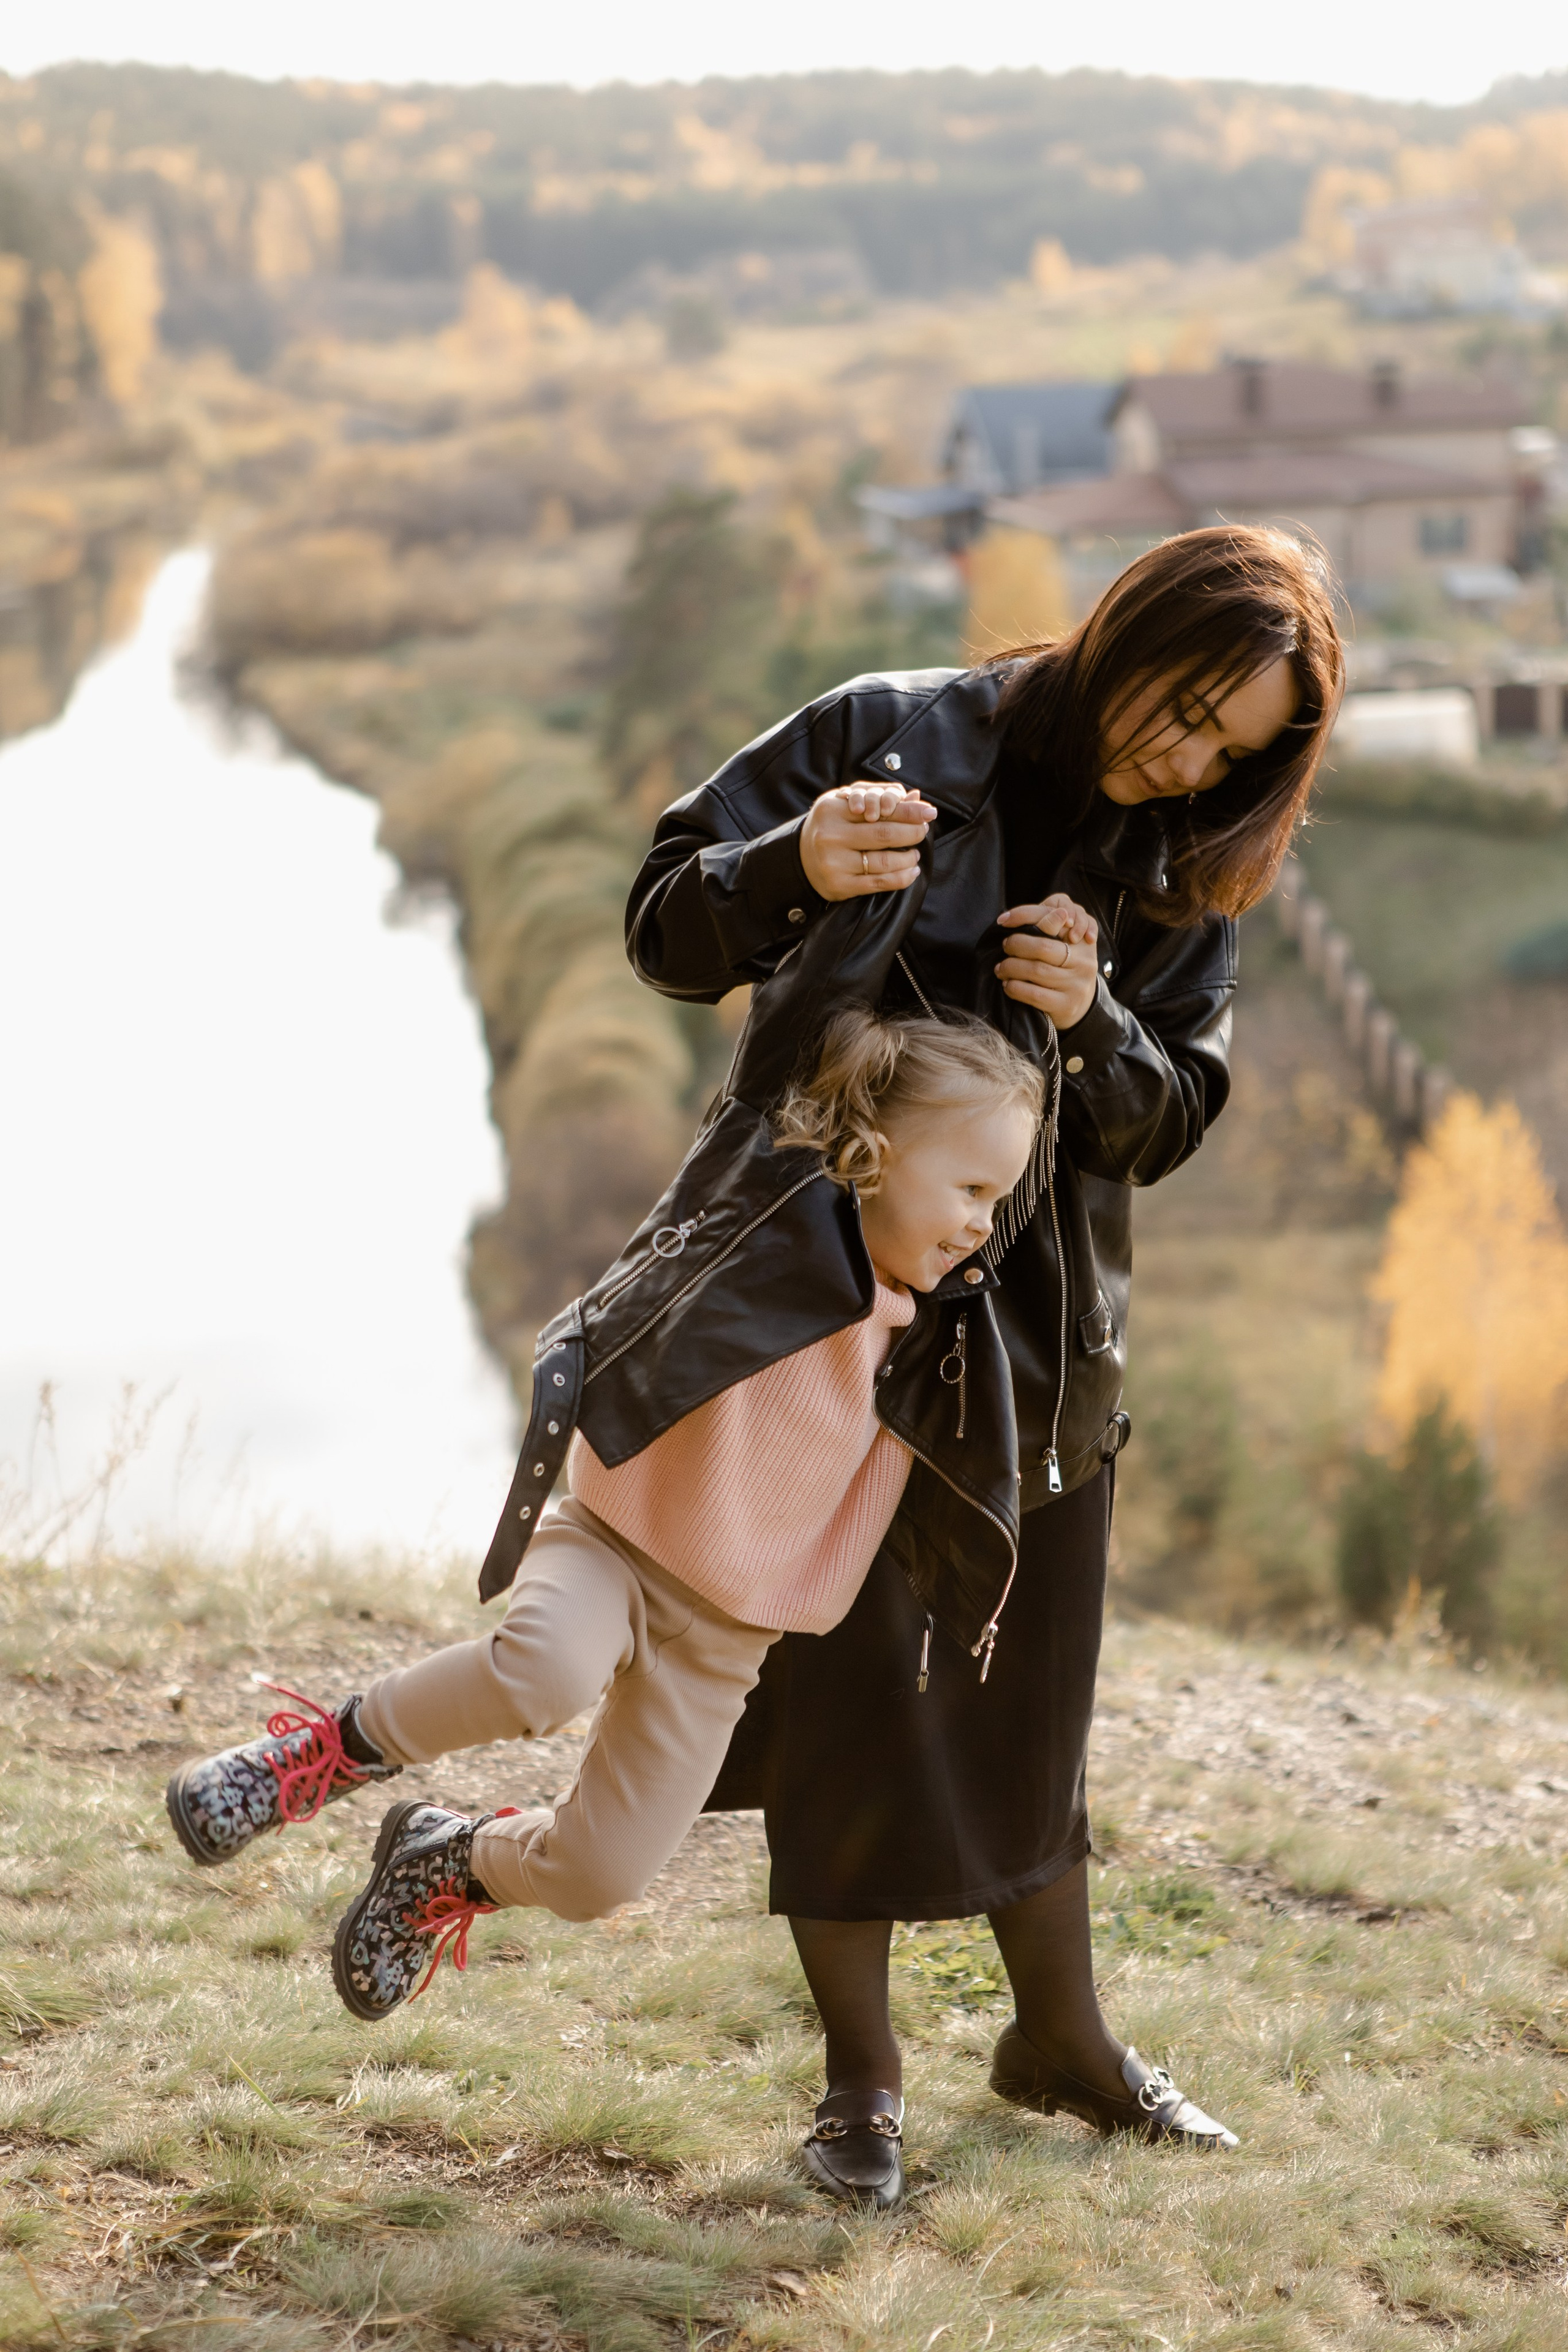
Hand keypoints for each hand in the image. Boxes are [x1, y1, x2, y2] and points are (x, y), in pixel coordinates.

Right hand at [800, 784, 936, 901]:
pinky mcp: (840, 885)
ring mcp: (834, 863)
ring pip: (884, 861)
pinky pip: (879, 883)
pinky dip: (902, 878)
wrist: (801, 859)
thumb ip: (879, 797)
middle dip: (912, 833)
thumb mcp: (847, 804)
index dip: (908, 811)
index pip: (879, 808)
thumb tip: (916, 796)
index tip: (929, 812)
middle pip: (884, 834)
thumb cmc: (831, 827)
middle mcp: (830, 836)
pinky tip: (911, 871)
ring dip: (908, 857)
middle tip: (924, 831)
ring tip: (914, 853)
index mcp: (832, 810)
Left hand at [996, 894, 1099, 1029]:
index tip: (1002, 920)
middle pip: (1042, 946)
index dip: (1024, 915)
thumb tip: (1009, 917)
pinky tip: (1008, 985)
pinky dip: (1015, 988)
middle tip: (1004, 947)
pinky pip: (1034, 994)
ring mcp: (1076, 984)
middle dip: (1016, 945)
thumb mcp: (1062, 945)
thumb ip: (1046, 924)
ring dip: (1011, 968)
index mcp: (1082, 940)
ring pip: (1036, 970)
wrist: (1080, 1006)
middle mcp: (1083, 961)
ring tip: (1001, 969)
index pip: (1052, 917)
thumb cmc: (1063, 969)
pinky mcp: (1065, 1005)